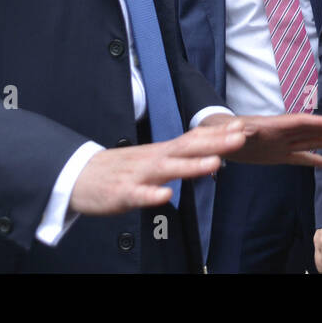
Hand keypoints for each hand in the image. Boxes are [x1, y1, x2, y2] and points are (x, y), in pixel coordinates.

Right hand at [68, 121, 246, 215]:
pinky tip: (166, 196)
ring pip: (168, 170)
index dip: (218, 134)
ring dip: (192, 166)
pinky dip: (151, 195)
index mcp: (161, 152)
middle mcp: (153, 160)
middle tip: (241, 137)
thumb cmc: (120, 169)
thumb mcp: (152, 158)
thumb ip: (178, 156)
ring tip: (215, 163)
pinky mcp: (122, 193)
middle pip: (187, 149)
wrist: (78, 176)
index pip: (194, 139)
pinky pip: (138, 195)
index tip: (243, 126)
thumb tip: (211, 152)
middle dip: (215, 143)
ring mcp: (138, 176)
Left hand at [198, 113, 321, 166]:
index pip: (303, 123)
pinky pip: (302, 158)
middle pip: (314, 131)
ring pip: (312, 142)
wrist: (217, 137)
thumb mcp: (230, 131)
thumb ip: (240, 131)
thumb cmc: (222, 132)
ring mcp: (283, 145)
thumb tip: (243, 131)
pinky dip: (316, 161)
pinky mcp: (279, 156)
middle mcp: (283, 134)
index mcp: (274, 126)